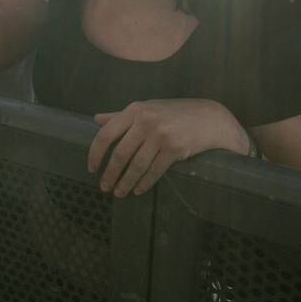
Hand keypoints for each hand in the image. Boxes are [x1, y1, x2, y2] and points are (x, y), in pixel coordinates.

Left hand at [87, 99, 245, 196]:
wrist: (209, 118)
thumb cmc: (174, 113)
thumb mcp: (146, 109)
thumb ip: (120, 115)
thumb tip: (96, 119)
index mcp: (134, 110)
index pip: (106, 134)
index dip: (96, 153)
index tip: (91, 168)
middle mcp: (146, 121)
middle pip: (120, 153)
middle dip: (110, 173)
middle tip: (104, 187)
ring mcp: (161, 134)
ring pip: (137, 165)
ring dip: (125, 182)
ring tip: (119, 193)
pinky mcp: (175, 148)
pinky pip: (154, 171)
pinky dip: (144, 183)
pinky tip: (138, 190)